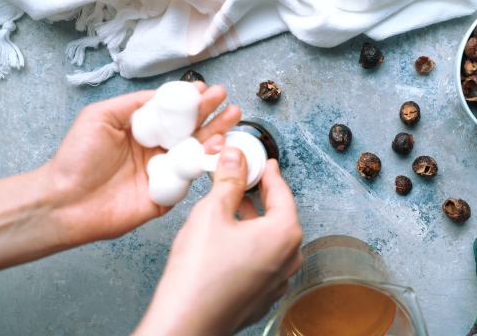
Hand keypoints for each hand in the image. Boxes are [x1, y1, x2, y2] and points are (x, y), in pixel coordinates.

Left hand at [46, 82, 241, 245]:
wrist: (66, 200)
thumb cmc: (76, 158)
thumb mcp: (101, 116)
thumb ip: (134, 104)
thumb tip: (162, 94)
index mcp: (141, 132)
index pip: (173, 113)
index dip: (190, 101)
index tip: (205, 89)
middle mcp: (155, 151)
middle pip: (190, 130)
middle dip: (211, 114)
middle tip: (227, 101)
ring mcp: (163, 173)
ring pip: (195, 151)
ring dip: (216, 134)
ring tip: (232, 118)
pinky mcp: (167, 195)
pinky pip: (190, 178)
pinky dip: (206, 163)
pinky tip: (217, 147)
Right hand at [134, 148, 302, 335]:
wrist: (186, 323)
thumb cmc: (198, 274)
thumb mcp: (212, 212)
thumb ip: (229, 179)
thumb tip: (235, 156)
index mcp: (284, 234)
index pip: (282, 192)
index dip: (269, 173)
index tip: (264, 162)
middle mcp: (289, 258)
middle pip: (279, 215)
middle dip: (261, 195)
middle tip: (244, 179)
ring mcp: (278, 280)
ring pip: (270, 239)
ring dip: (254, 219)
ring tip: (232, 205)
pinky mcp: (263, 295)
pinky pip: (263, 260)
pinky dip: (250, 243)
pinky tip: (229, 238)